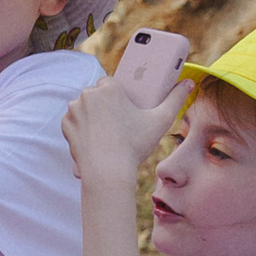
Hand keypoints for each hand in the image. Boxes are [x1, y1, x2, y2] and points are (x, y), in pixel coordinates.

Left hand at [62, 73, 173, 190]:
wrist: (107, 171)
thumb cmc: (135, 146)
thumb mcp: (161, 121)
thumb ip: (176, 99)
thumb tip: (189, 83)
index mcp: (109, 88)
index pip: (111, 83)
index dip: (117, 94)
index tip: (123, 106)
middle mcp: (88, 95)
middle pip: (97, 94)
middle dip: (104, 104)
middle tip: (116, 120)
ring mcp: (74, 110)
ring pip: (84, 106)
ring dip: (91, 113)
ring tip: (105, 129)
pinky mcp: (66, 125)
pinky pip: (73, 120)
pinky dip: (80, 126)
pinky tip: (92, 135)